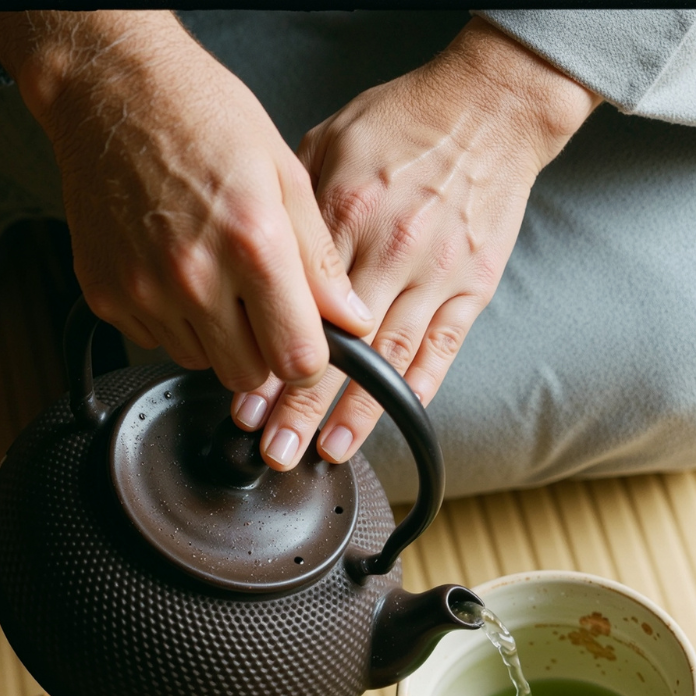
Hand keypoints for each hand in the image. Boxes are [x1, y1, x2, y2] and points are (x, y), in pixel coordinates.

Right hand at [0, 11, 370, 396]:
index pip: (298, 359)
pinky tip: (176, 272)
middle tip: (260, 306)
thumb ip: (322, 261)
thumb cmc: (200, 116)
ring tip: (214, 275)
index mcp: (252, 243)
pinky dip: (174, 322)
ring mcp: (144, 290)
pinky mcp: (108, 295)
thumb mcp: (285, 175)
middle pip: (247, 375)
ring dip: (217, 337)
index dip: (310, 358)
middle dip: (262, 352)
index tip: (308, 342)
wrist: (112, 87)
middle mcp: (194, 275)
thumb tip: (352, 319)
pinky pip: (157, 342)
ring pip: (202, 363)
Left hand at [232, 18, 598, 470]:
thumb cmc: (407, 121)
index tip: (247, 400)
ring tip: (331, 451)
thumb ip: (300, 209)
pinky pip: (441, 349)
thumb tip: (266, 262)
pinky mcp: (472, 287)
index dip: (270, 360)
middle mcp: (392, 249)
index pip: (300, 306)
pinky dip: (416, 389)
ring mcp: (436, 274)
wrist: (489, 109)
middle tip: (277, 448)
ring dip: (359, 412)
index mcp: (348, 213)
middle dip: (304, 406)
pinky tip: (392, 421)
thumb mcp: (331, 143)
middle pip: (341, 345)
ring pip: (391, 358)